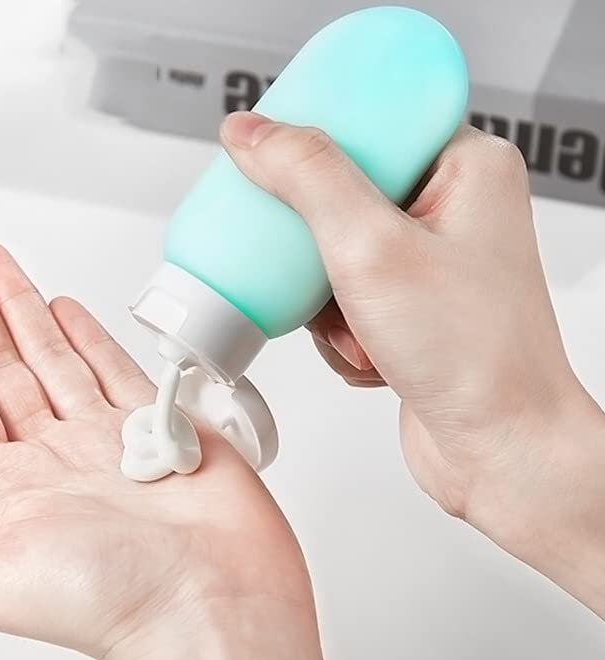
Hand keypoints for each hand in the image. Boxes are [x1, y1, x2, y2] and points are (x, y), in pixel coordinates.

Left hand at [0, 234, 351, 659]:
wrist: (212, 603)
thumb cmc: (111, 603)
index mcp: (7, 488)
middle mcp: (53, 458)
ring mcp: (105, 438)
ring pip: (51, 353)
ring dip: (20, 303)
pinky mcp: (157, 426)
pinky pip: (113, 366)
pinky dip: (88, 334)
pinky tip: (64, 308)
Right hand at [222, 113, 604, 617]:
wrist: (497, 448)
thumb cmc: (475, 355)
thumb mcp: (372, 248)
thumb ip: (307, 178)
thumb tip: (254, 133)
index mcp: (465, 167)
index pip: (372, 120)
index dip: (315, 141)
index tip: (276, 169)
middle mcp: (449, 211)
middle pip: (340, 193)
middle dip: (316, 251)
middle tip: (317, 270)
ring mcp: (426, 264)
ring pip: (330, 254)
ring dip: (325, 303)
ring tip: (360, 330)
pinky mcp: (406, 308)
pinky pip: (339, 300)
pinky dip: (339, 333)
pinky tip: (372, 355)